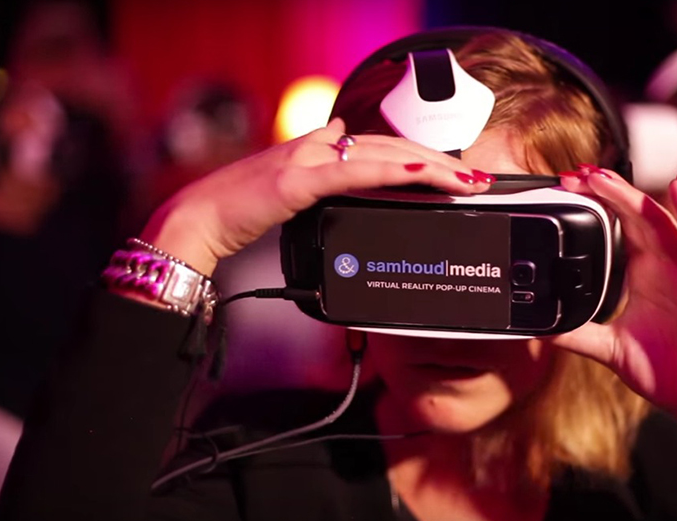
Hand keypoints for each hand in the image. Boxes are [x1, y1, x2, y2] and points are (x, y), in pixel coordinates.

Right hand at [139, 119, 488, 274]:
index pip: (382, 149)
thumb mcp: (288, 188)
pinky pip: (352, 172)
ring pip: (382, 155)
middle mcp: (317, 147)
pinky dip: (390, 170)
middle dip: (441, 164)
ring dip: (431, 167)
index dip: (423, 158)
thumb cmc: (238, 210)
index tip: (457, 174)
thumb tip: (342, 143)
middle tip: (480, 178)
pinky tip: (420, 172)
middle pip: (392, 148)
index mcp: (318, 150)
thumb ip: (319, 167)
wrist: (195, 221)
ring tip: (467, 180)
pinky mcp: (296, 180)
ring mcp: (307, 160)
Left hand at [550, 166, 676, 442]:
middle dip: (608, 191)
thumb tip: (540, 330)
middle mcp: (666, 266)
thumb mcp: (610, 348)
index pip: (620, 226)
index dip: (598, 203)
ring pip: (662, 222)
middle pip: (636, 215)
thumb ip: (577, 334)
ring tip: (606, 177)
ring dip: (635, 196)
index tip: (569, 186)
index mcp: (644, 274)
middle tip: (578, 172)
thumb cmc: (665, 372)